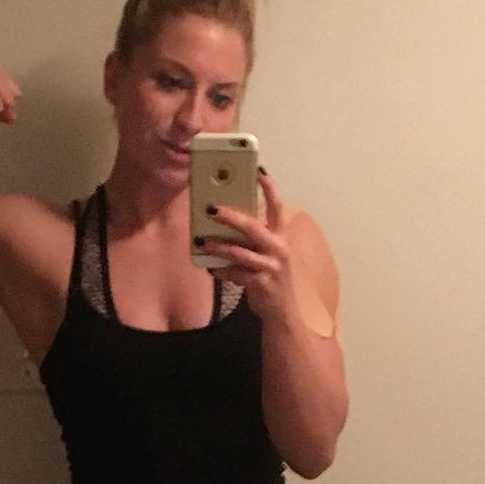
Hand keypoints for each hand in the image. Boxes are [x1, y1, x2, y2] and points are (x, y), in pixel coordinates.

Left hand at [200, 170, 303, 325]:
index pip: (278, 206)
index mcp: (281, 235)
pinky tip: (211, 269)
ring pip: (240, 253)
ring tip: (202, 243)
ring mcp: (271, 266)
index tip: (258, 171)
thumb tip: (224, 221)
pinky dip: (221, 271)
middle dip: (230, 217)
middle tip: (211, 209)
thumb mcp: (267, 253)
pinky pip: (236, 274)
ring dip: (218, 247)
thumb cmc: (270, 276)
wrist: (282, 311)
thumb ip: (252, 238)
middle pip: (252, 226)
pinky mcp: (262, 284)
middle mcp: (279, 248)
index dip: (269, 188)